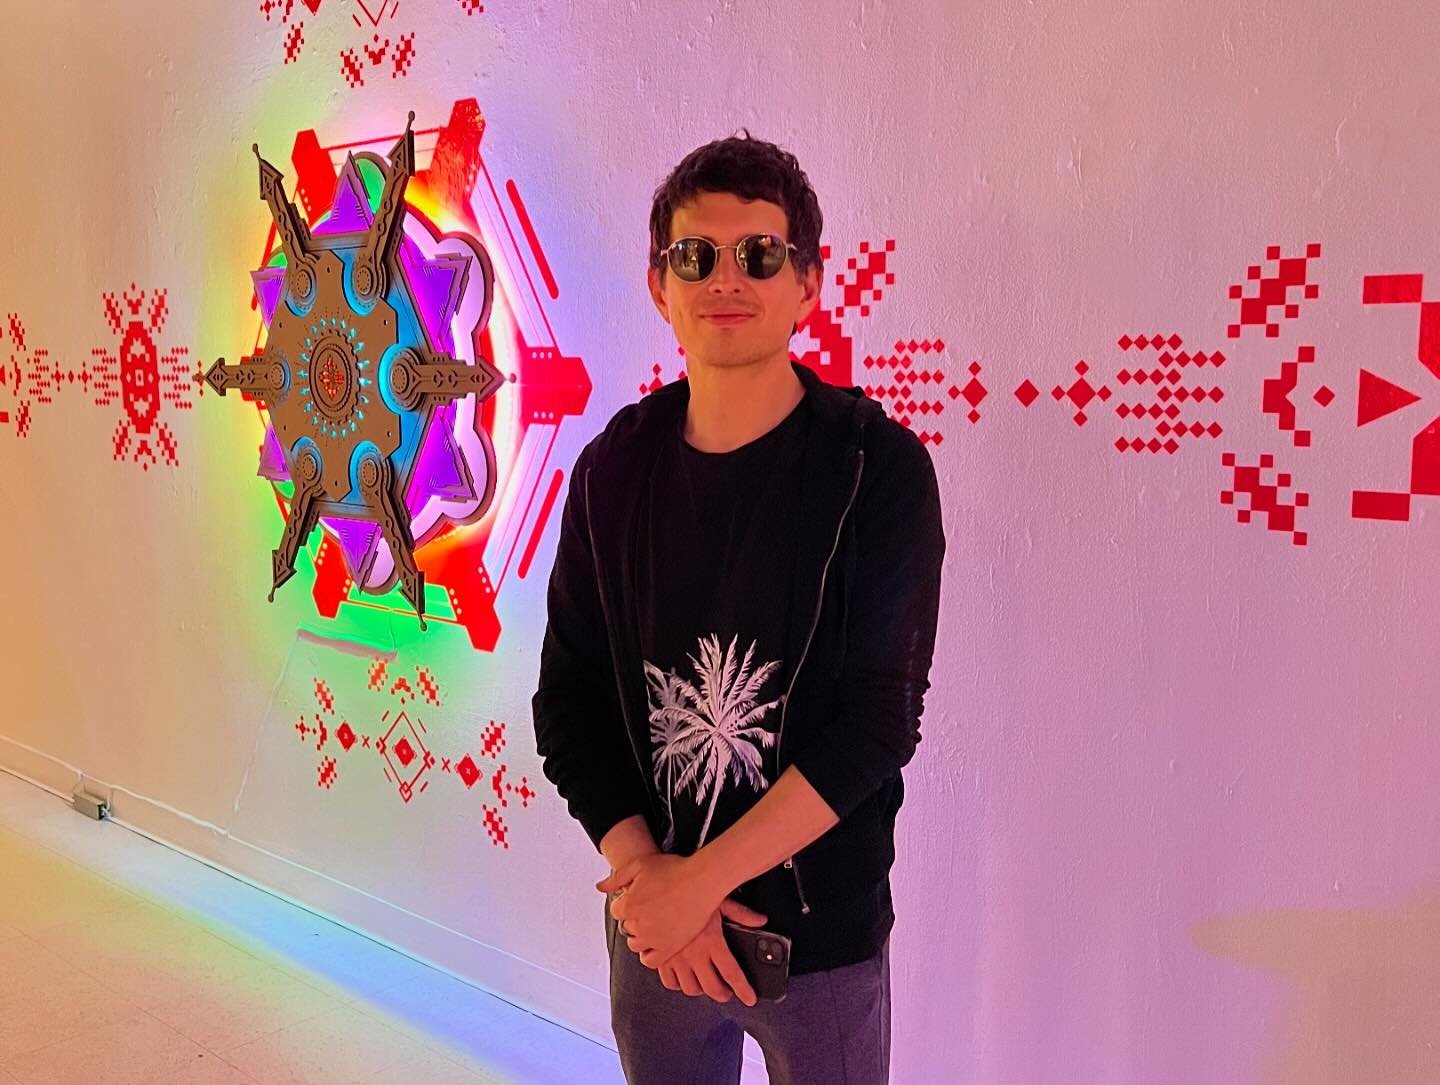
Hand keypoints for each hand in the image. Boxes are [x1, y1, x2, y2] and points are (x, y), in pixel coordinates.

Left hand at [597, 852, 725, 966]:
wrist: (702, 881)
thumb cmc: (674, 869)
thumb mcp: (640, 865)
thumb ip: (617, 877)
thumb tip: (600, 887)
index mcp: (628, 905)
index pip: (616, 910)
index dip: (628, 902)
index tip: (640, 898)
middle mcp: (638, 925)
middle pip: (627, 926)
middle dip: (635, 917)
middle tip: (651, 908)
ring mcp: (653, 939)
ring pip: (636, 944)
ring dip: (641, 935)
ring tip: (655, 924)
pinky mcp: (669, 948)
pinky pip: (651, 960)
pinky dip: (649, 955)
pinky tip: (656, 943)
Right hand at [654, 899, 768, 1005]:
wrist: (659, 891)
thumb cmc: (690, 894)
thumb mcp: (720, 900)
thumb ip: (741, 914)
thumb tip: (760, 921)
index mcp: (711, 941)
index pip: (732, 974)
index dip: (743, 990)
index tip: (749, 999)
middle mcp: (693, 954)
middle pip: (712, 988)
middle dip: (723, 994)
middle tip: (729, 992)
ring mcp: (675, 959)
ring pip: (690, 988)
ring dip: (701, 990)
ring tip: (707, 984)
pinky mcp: (660, 958)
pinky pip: (669, 982)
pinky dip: (678, 984)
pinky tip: (684, 977)